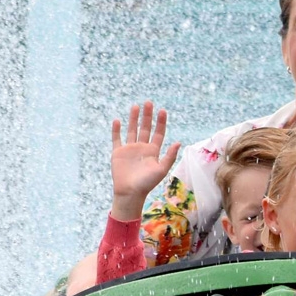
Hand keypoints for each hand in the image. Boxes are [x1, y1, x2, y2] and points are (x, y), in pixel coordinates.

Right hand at [110, 100, 180, 220]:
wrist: (130, 193)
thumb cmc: (147, 184)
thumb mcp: (161, 170)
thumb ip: (169, 156)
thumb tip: (178, 142)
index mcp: (153, 151)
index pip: (158, 133)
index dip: (161, 122)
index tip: (162, 111)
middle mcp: (142, 148)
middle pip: (145, 128)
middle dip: (147, 116)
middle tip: (149, 102)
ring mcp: (130, 149)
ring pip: (132, 130)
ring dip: (134, 119)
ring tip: (136, 106)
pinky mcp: (118, 153)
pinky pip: (117, 139)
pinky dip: (116, 130)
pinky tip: (117, 120)